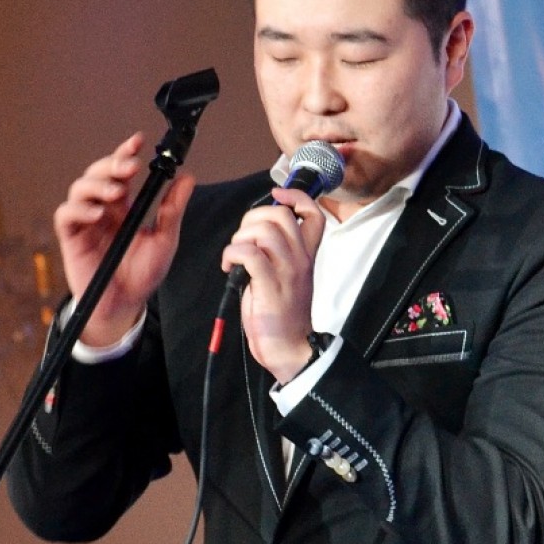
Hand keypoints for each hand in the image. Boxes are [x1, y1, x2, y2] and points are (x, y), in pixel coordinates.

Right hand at [54, 132, 194, 345]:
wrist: (125, 306)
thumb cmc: (142, 275)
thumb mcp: (164, 240)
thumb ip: (172, 210)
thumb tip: (187, 177)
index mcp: (123, 206)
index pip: (120, 171)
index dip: (125, 153)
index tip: (138, 142)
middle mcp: (102, 209)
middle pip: (98, 173)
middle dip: (112, 165)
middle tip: (130, 168)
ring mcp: (85, 222)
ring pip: (79, 188)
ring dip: (97, 185)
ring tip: (115, 192)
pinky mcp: (72, 238)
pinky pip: (66, 215)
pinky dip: (79, 209)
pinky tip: (98, 214)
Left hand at [221, 186, 324, 382]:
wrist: (289, 348)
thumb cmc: (282, 314)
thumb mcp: (287, 276)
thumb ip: (277, 252)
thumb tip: (255, 232)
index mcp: (306, 254)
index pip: (314, 213)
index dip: (295, 195)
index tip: (277, 195)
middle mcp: (301, 258)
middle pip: (280, 215)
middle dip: (252, 219)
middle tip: (242, 240)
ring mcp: (287, 271)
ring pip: (263, 231)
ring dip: (239, 239)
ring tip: (235, 257)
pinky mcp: (269, 285)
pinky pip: (248, 254)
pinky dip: (232, 255)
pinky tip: (229, 268)